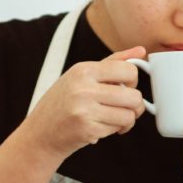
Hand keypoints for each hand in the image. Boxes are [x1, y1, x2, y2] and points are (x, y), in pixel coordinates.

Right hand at [18, 46, 146, 161]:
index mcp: (84, 70)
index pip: (128, 70)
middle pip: (134, 96)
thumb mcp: (82, 76)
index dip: (133, 81)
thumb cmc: (64, 102)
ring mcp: (85, 109)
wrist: (41, 132)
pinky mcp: (88, 129)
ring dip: (126, 120)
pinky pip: (117, 129)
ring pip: (129, 115)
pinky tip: (102, 127)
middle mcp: (83, 88)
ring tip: (114, 119)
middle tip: (124, 108)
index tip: (125, 87)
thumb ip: (113, 63)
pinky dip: (114, 130)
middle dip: (135, 105)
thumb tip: (141, 51)